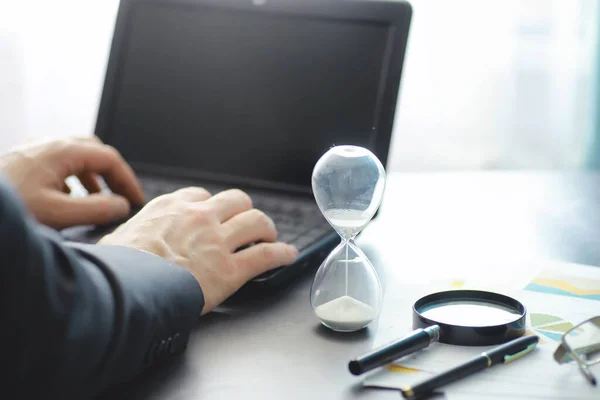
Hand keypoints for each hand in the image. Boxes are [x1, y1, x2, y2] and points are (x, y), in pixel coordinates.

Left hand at [0, 137, 143, 228]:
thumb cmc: (10, 208)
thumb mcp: (58, 214)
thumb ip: (97, 209)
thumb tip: (121, 205)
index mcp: (62, 152)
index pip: (110, 158)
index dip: (128, 180)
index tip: (136, 201)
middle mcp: (49, 145)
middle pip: (95, 151)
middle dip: (112, 174)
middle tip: (121, 196)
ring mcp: (34, 152)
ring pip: (76, 156)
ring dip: (94, 176)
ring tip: (99, 199)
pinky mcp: (23, 163)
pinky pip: (58, 163)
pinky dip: (74, 178)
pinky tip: (68, 199)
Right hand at [98, 187, 298, 313]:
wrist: (125, 290)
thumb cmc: (116, 269)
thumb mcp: (115, 241)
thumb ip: (127, 235)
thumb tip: (119, 242)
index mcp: (171, 207)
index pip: (202, 195)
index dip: (213, 206)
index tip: (216, 216)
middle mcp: (199, 217)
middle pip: (237, 201)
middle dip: (244, 211)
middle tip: (247, 225)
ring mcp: (217, 241)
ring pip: (257, 221)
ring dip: (266, 229)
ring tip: (269, 237)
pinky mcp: (230, 269)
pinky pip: (267, 255)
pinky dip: (282, 253)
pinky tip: (289, 255)